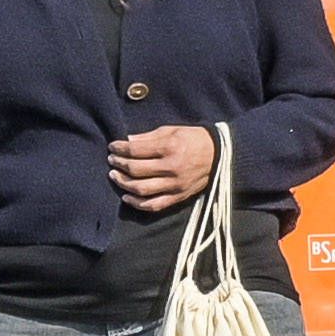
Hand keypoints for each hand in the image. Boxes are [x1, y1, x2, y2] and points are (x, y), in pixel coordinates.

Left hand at [103, 119, 222, 215]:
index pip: (136, 150)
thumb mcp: (173, 131)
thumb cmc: (195, 139)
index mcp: (171, 147)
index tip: (112, 147)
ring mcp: (175, 184)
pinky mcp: (179, 196)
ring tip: (115, 176)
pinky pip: (154, 204)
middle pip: (135, 169)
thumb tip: (126, 141)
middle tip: (112, 160)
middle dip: (118, 164)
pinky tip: (127, 196)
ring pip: (141, 188)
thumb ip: (148, 136)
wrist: (222, 155)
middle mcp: (172, 167)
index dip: (120, 148)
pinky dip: (137, 203)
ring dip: (123, 183)